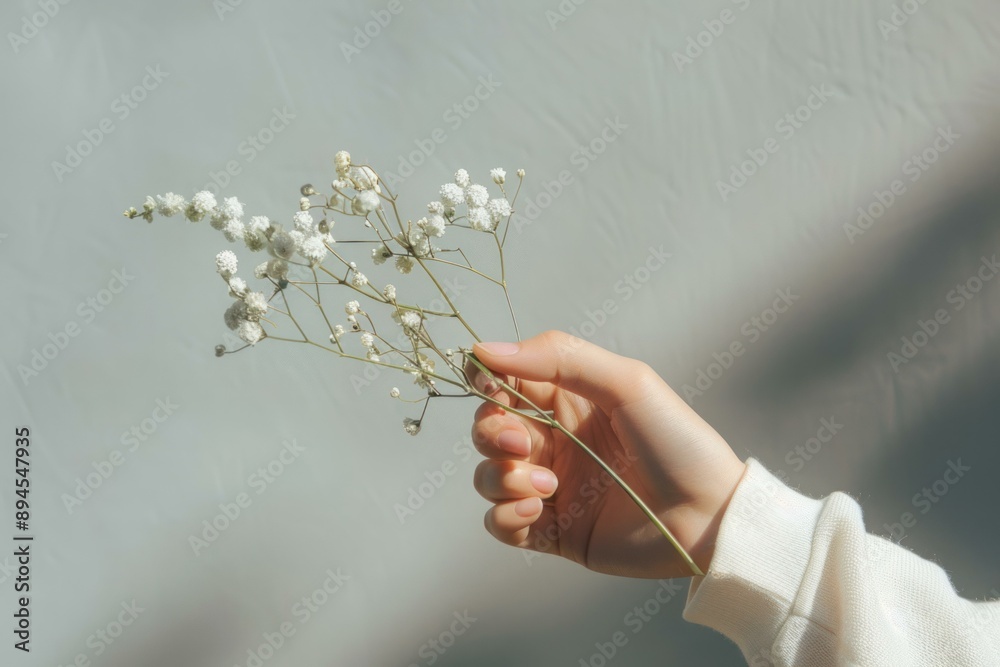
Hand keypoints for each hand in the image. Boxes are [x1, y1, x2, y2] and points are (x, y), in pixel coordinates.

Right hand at [465, 330, 746, 578]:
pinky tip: (538, 511)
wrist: (709, 516)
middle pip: (487, 428)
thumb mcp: (626, 383)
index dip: (486, 380)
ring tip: (548, 485)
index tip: (487, 385)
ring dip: (503, 478)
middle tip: (521, 445)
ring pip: (488, 476)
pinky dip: (506, 517)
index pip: (505, 381)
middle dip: (491, 433)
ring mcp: (550, 486)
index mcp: (568, 399)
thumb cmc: (678, 442)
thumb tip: (487, 350)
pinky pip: (500, 524)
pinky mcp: (552, 531)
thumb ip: (559, 358)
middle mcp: (554, 440)